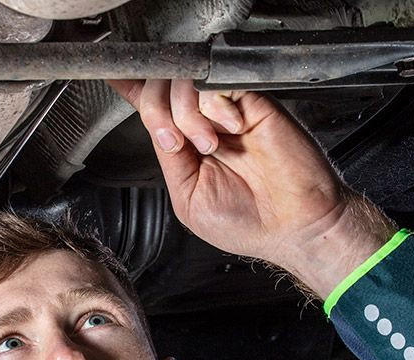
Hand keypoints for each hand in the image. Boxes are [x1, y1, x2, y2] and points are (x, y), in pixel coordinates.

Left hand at [107, 79, 394, 296]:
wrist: (297, 225)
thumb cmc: (249, 223)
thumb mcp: (189, 198)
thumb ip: (170, 159)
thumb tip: (156, 128)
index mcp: (185, 149)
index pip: (152, 110)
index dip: (132, 92)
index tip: (116, 79)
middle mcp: (203, 125)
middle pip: (161, 90)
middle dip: (158, 113)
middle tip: (178, 143)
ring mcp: (226, 112)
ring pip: (185, 84)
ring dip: (188, 117)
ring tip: (214, 145)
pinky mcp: (252, 102)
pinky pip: (218, 83)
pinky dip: (215, 106)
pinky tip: (232, 128)